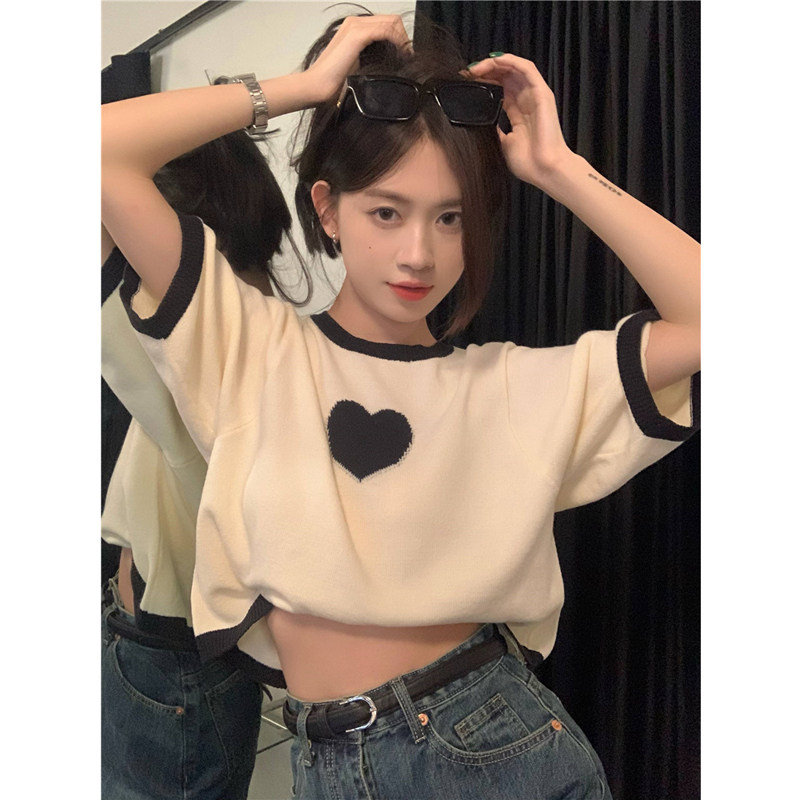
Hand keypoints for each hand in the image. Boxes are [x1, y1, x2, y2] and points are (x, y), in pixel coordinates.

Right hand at [304, 15, 411, 103]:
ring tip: (406, 57)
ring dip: (403, 39)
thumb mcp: (358, 66)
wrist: (318, 86)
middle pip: (391, 20)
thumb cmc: (334, 81)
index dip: (400, 38)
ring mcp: (356, 26)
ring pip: (391, 22)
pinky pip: (386, 30)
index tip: (406, 56)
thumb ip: (372, 57)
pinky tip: (401, 55)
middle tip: (408, 57)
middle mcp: (355, 23)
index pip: (386, 24)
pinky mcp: (357, 34)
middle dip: (404, 37)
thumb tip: (390, 62)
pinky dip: (397, 41)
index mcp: (354, 28)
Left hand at [467, 53, 573, 187]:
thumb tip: (481, 124)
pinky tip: (495, 60)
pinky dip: (511, 61)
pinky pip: (527, 68)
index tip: (465, 83)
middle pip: (505, 76)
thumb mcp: (503, 144)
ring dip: (494, 64)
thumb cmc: (528, 162)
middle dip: (486, 71)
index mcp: (517, 112)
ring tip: (477, 67)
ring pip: (514, 69)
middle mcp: (526, 101)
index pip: (499, 89)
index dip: (483, 82)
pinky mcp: (542, 92)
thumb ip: (494, 130)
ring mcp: (534, 95)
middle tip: (467, 72)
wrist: (544, 169)